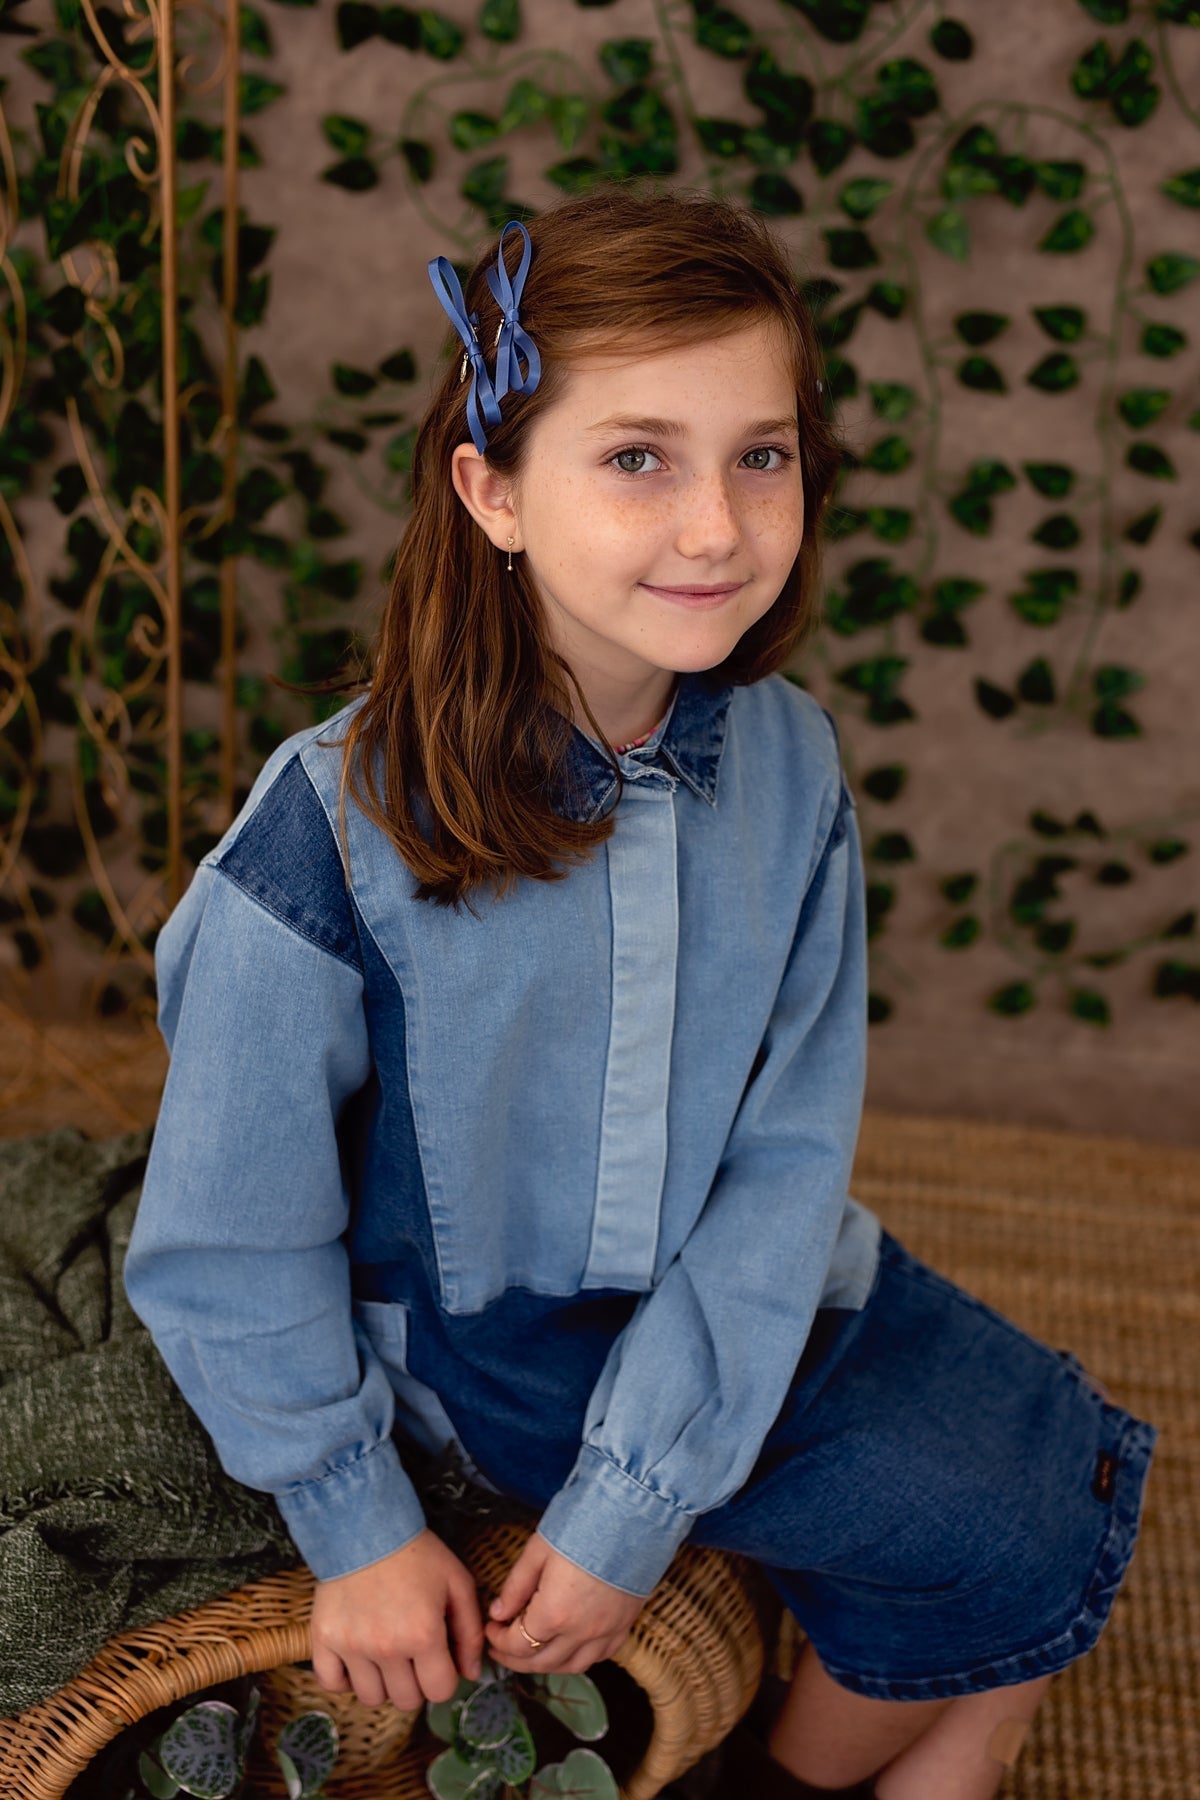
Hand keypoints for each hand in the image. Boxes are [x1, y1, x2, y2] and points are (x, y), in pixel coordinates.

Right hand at [309, 1528, 483, 1710]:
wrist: (366, 1525)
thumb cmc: (417, 1554)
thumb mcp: (457, 1583)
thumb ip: (469, 1632)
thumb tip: (470, 1675)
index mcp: (423, 1634)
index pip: (440, 1691)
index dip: (444, 1677)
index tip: (439, 1658)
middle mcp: (386, 1647)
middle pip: (406, 1700)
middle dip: (416, 1682)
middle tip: (413, 1654)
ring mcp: (351, 1646)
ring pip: (371, 1697)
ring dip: (382, 1683)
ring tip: (385, 1654)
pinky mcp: (323, 1640)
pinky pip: (332, 1684)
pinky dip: (345, 1679)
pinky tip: (357, 1658)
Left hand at [485, 1531, 643, 1674]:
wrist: (632, 1514)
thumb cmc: (582, 1525)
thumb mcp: (538, 1551)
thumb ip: (515, 1587)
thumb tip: (498, 1613)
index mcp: (555, 1613)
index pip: (518, 1644)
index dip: (498, 1640)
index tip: (492, 1627)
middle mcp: (581, 1632)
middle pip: (541, 1663)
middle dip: (515, 1658)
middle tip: (501, 1647)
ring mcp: (606, 1631)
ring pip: (571, 1666)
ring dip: (546, 1664)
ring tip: (531, 1652)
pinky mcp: (625, 1625)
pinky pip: (600, 1656)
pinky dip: (579, 1657)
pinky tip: (568, 1646)